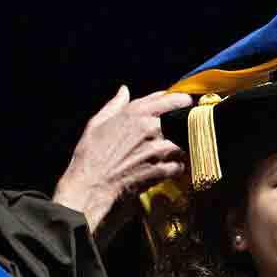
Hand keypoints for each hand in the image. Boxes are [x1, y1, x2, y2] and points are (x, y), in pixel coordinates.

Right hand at [53, 86, 192, 232]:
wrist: (90, 185)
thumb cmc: (90, 155)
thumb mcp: (97, 123)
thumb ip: (114, 105)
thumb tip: (124, 90)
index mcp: (135, 113)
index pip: (169, 99)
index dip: (181, 99)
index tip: (187, 102)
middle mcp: (149, 128)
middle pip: (180, 122)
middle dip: (182, 126)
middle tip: (181, 131)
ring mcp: (156, 150)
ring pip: (182, 145)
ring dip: (179, 149)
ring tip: (172, 153)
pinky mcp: (160, 170)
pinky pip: (178, 166)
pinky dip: (175, 168)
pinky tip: (168, 169)